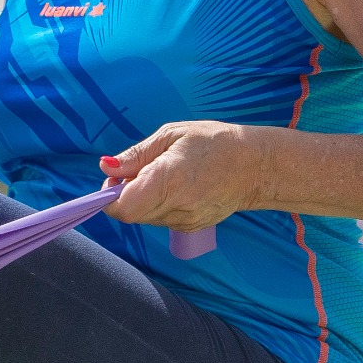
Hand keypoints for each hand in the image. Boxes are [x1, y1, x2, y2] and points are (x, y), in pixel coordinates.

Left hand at [100, 121, 262, 232]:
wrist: (256, 167)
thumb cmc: (215, 142)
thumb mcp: (172, 135)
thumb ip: (136, 155)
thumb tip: (106, 166)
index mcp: (168, 178)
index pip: (122, 206)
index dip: (109, 195)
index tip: (116, 177)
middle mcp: (176, 206)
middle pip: (130, 213)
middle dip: (125, 194)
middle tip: (142, 170)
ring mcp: (185, 221)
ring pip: (144, 217)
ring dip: (142, 199)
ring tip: (165, 176)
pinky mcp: (191, 227)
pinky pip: (161, 219)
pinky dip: (159, 205)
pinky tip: (177, 187)